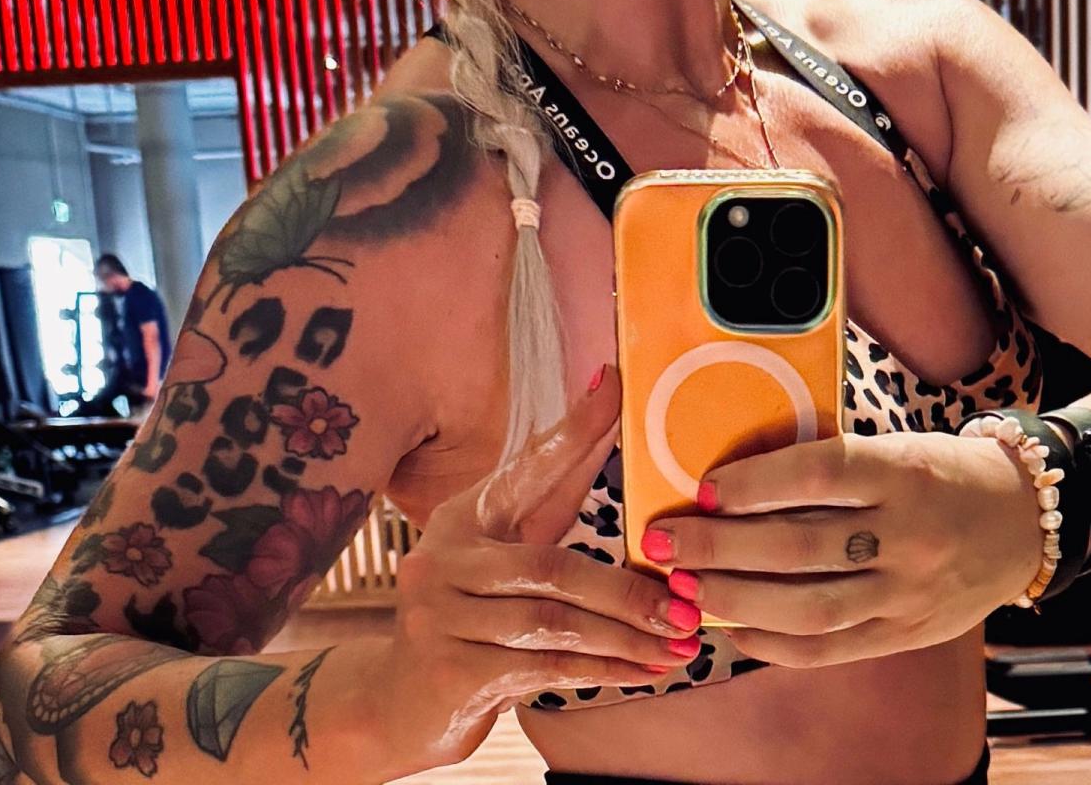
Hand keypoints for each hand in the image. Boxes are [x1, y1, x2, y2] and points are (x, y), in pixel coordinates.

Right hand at [371, 364, 706, 771]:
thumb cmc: (476, 618)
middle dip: (629, 589)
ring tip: (681, 645)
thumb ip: (555, 501)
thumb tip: (614, 424)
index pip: (527, 467)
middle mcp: (444, 558)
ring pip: (555, 623)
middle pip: (552, 565)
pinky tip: (646, 672)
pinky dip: (605, 671)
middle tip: (687, 606)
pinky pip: (546, 669)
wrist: (403, 707)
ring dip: (627, 637)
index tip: (615, 383)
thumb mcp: (509, 555)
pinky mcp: (450, 673)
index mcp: (465, 518)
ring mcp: (439, 617)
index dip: (573, 429)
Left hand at [636, 430, 1045, 668]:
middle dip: (721, 546)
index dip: (756, 482)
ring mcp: (910, 592)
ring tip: (685, 587)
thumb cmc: (940, 472)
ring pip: (810, 608)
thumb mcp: (895, 447)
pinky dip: (772, 642)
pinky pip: (829, 649)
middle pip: (802, 547)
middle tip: (666, 541)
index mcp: (905, 471)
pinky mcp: (907, 634)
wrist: (1024, 521)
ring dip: (735, 600)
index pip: (821, 472)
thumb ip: (830, 462)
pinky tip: (731, 625)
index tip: (704, 486)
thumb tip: (733, 474)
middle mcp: (911, 534)